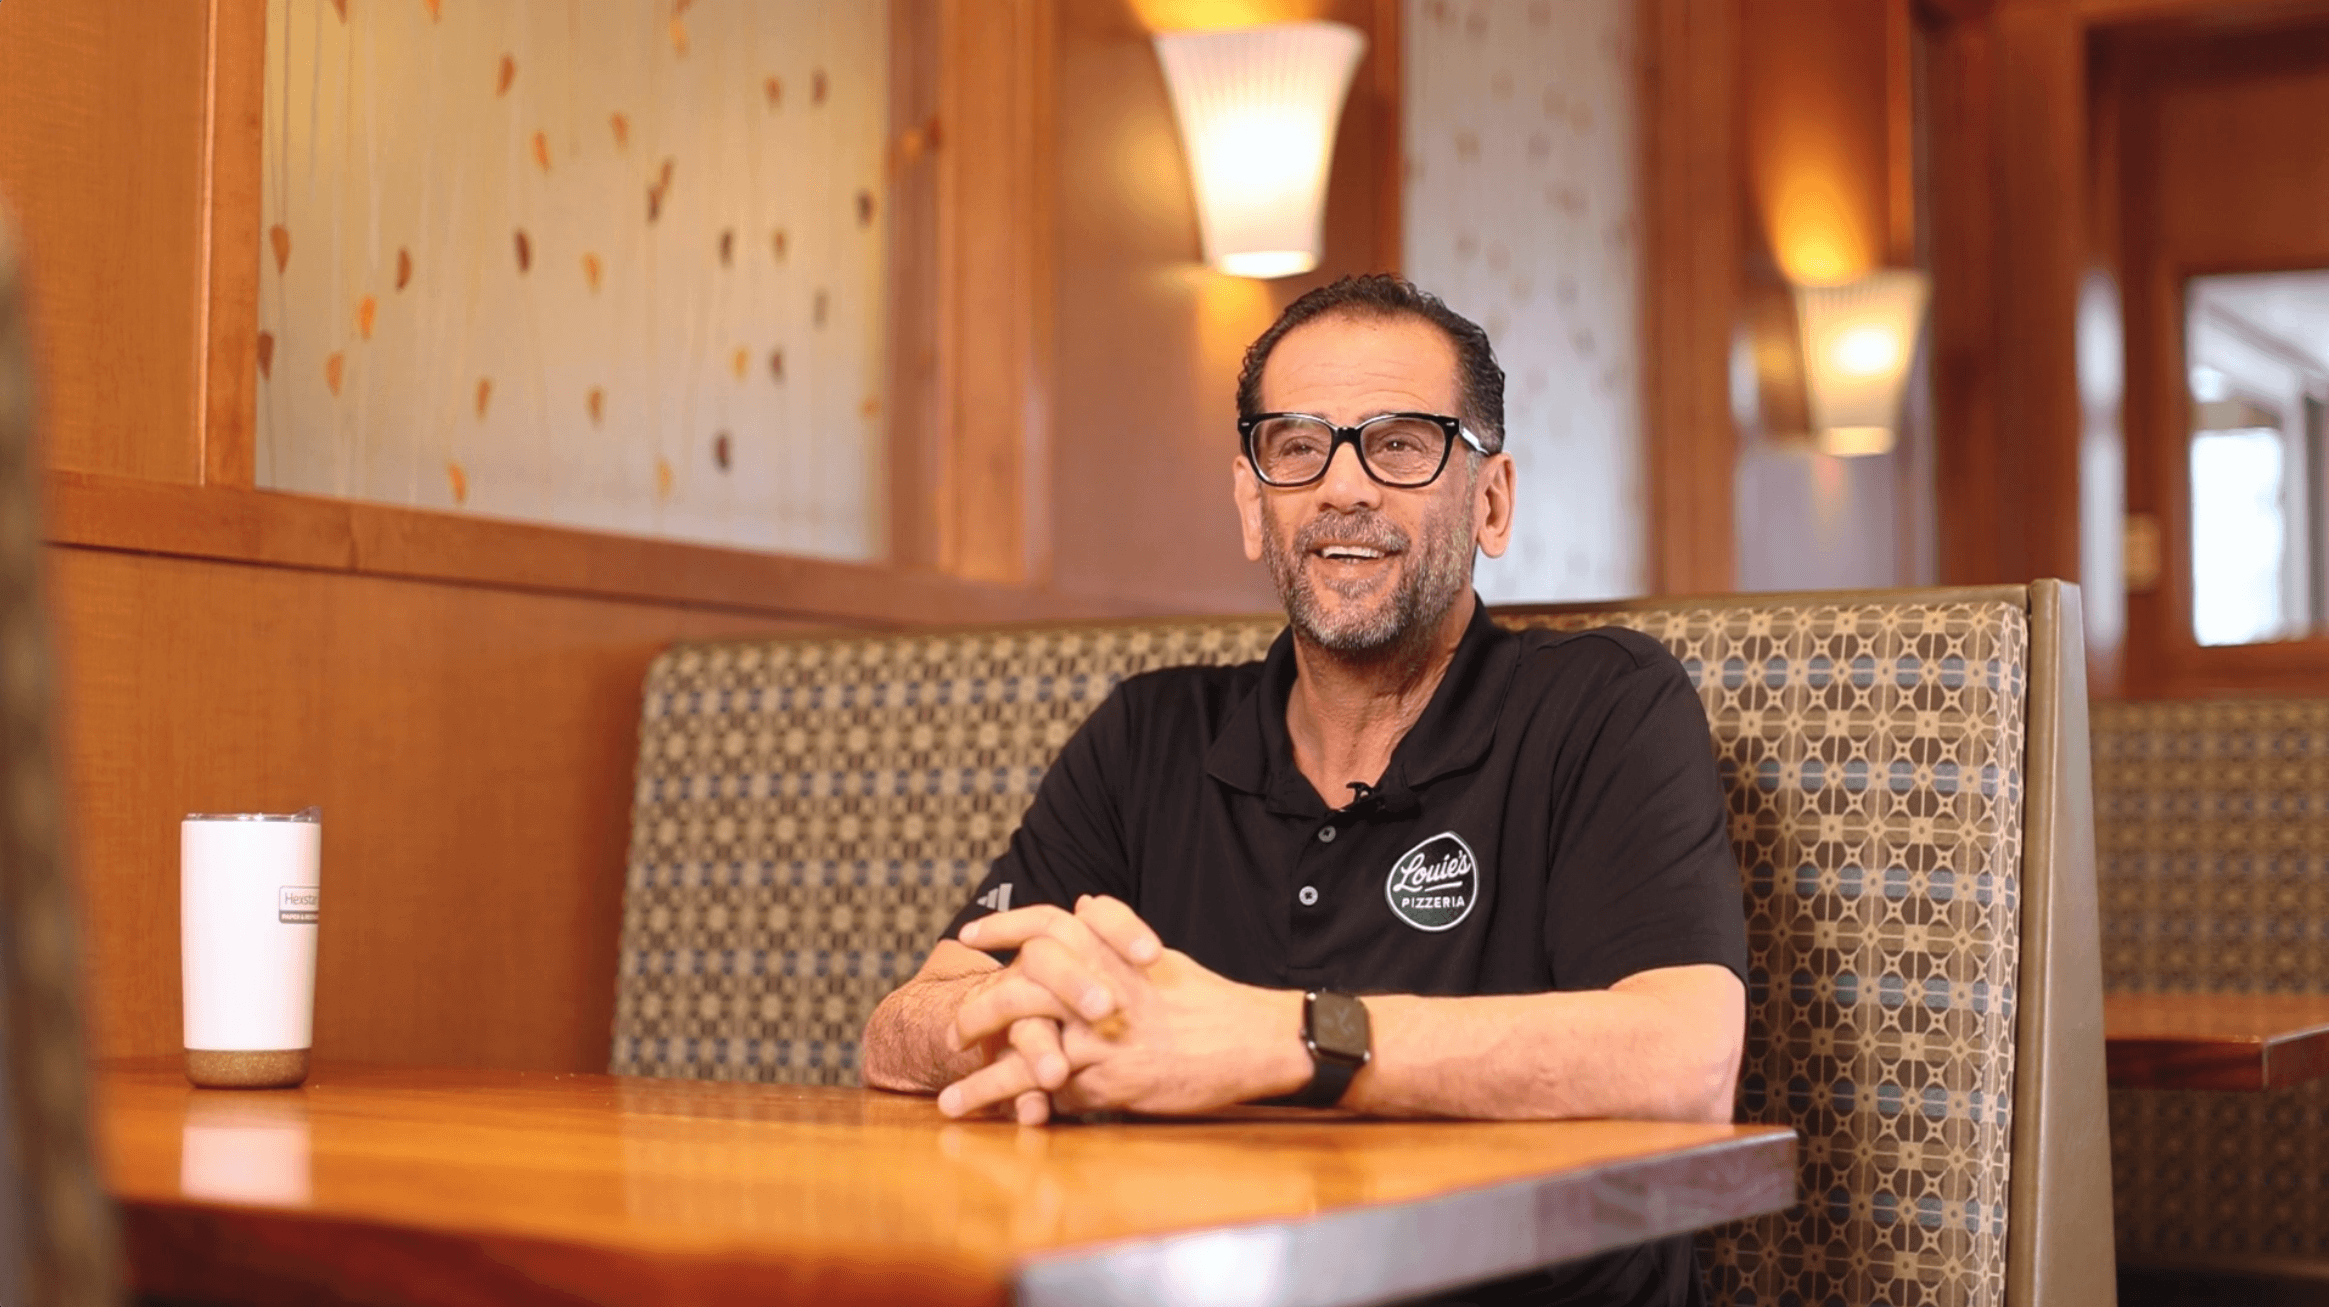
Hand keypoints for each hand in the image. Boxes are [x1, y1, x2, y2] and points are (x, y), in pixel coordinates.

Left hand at [942, 897, 1307, 1118]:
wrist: (1250, 1040)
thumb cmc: (1204, 999)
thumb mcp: (1157, 956)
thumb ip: (1113, 934)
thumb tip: (1081, 906)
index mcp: (1111, 953)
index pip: (1045, 926)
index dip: (1003, 928)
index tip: (970, 937)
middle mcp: (1102, 990)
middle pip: (1020, 991)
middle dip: (978, 1012)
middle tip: (952, 1031)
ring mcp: (1104, 1039)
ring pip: (1028, 1056)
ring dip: (984, 1082)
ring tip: (950, 1100)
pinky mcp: (1114, 1083)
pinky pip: (1057, 1096)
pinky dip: (1027, 1110)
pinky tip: (1001, 1122)